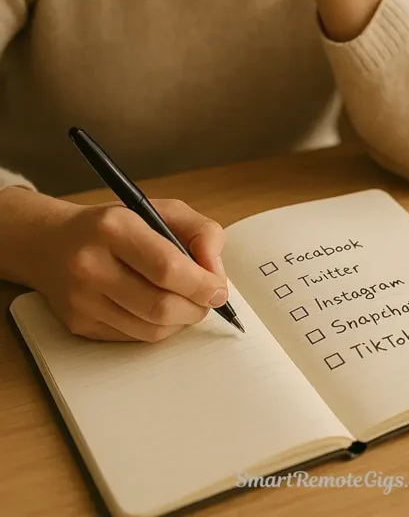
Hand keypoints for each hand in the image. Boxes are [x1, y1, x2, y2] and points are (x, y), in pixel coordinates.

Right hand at [29, 197, 227, 341]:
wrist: (51, 244)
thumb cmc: (114, 225)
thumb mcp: (159, 210)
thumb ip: (200, 231)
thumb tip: (216, 271)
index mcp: (114, 227)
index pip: (168, 267)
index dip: (201, 284)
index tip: (218, 288)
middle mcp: (91, 264)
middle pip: (160, 305)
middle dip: (196, 307)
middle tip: (208, 299)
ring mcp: (82, 299)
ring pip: (150, 329)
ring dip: (180, 322)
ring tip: (187, 303)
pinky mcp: (79, 325)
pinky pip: (133, 338)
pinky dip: (157, 329)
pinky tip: (160, 310)